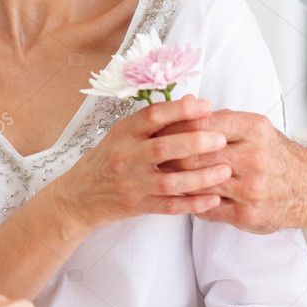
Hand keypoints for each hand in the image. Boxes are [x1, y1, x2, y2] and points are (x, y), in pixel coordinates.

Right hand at [53, 94, 231, 231]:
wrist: (80, 196)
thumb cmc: (108, 158)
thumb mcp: (124, 133)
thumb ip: (155, 120)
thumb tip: (190, 100)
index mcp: (123, 132)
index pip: (153, 116)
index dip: (181, 110)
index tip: (207, 106)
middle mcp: (126, 156)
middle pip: (163, 148)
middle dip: (196, 143)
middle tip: (221, 139)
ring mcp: (132, 183)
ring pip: (170, 181)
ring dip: (201, 176)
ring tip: (226, 169)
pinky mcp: (138, 206)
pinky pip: (170, 207)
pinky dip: (193, 204)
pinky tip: (213, 198)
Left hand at [155, 110, 306, 232]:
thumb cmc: (277, 154)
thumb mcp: (257, 127)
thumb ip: (224, 121)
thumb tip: (186, 111)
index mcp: (254, 129)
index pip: (203, 125)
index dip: (176, 127)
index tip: (158, 129)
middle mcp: (254, 158)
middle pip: (197, 154)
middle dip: (170, 154)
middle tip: (150, 153)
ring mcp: (251, 190)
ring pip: (199, 182)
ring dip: (175, 179)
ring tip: (157, 174)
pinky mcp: (247, 216)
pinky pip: (207, 208)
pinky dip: (190, 201)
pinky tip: (177, 195)